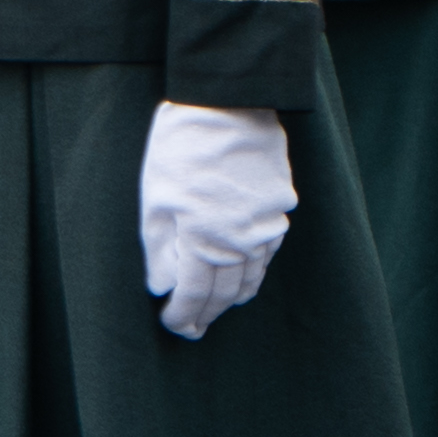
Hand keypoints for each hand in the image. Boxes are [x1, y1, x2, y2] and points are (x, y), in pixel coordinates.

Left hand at [138, 101, 295, 339]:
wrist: (227, 108)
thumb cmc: (180, 150)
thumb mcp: (156, 200)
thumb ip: (159, 249)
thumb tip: (162, 286)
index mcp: (204, 241)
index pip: (195, 294)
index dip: (183, 315)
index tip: (174, 326)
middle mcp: (241, 242)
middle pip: (226, 293)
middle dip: (208, 314)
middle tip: (195, 328)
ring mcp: (267, 227)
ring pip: (252, 276)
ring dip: (233, 297)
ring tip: (218, 308)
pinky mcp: (281, 209)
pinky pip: (267, 253)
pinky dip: (253, 270)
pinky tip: (244, 273)